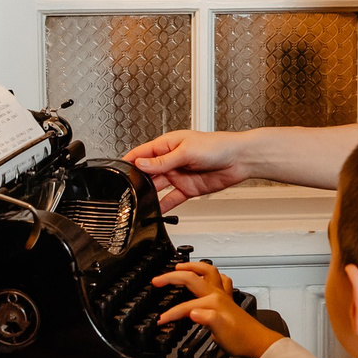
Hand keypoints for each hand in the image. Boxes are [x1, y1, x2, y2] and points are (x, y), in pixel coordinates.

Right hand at [125, 130, 259, 211]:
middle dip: (138, 181)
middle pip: (147, 172)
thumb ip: (163, 161)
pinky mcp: (187, 188)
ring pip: (157, 187)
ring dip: (149, 194)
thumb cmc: (218, 146)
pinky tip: (155, 212)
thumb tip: (142, 164)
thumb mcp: (186, 151)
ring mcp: (178, 175)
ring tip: (139, 202)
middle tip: (128, 191)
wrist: (240, 159)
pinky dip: (163, 206)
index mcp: (167, 145)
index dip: (130, 162)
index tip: (118, 171)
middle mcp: (171, 160)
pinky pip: (171, 199)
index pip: (142, 153)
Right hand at [151, 261, 280, 357]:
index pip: (185, 306)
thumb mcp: (221, 333)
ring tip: (180, 267)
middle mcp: (217, 294)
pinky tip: (207, 278)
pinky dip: (210, 276)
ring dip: (193, 266)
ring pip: (208, 272)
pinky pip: (220, 280)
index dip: (171, 313)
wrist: (256, 343)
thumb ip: (207, 319)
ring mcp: (223, 295)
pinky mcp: (227, 299)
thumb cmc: (239, 340)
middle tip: (158, 280)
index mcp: (213, 302)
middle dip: (172, 277)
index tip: (161, 320)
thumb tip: (192, 312)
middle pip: (192, 278)